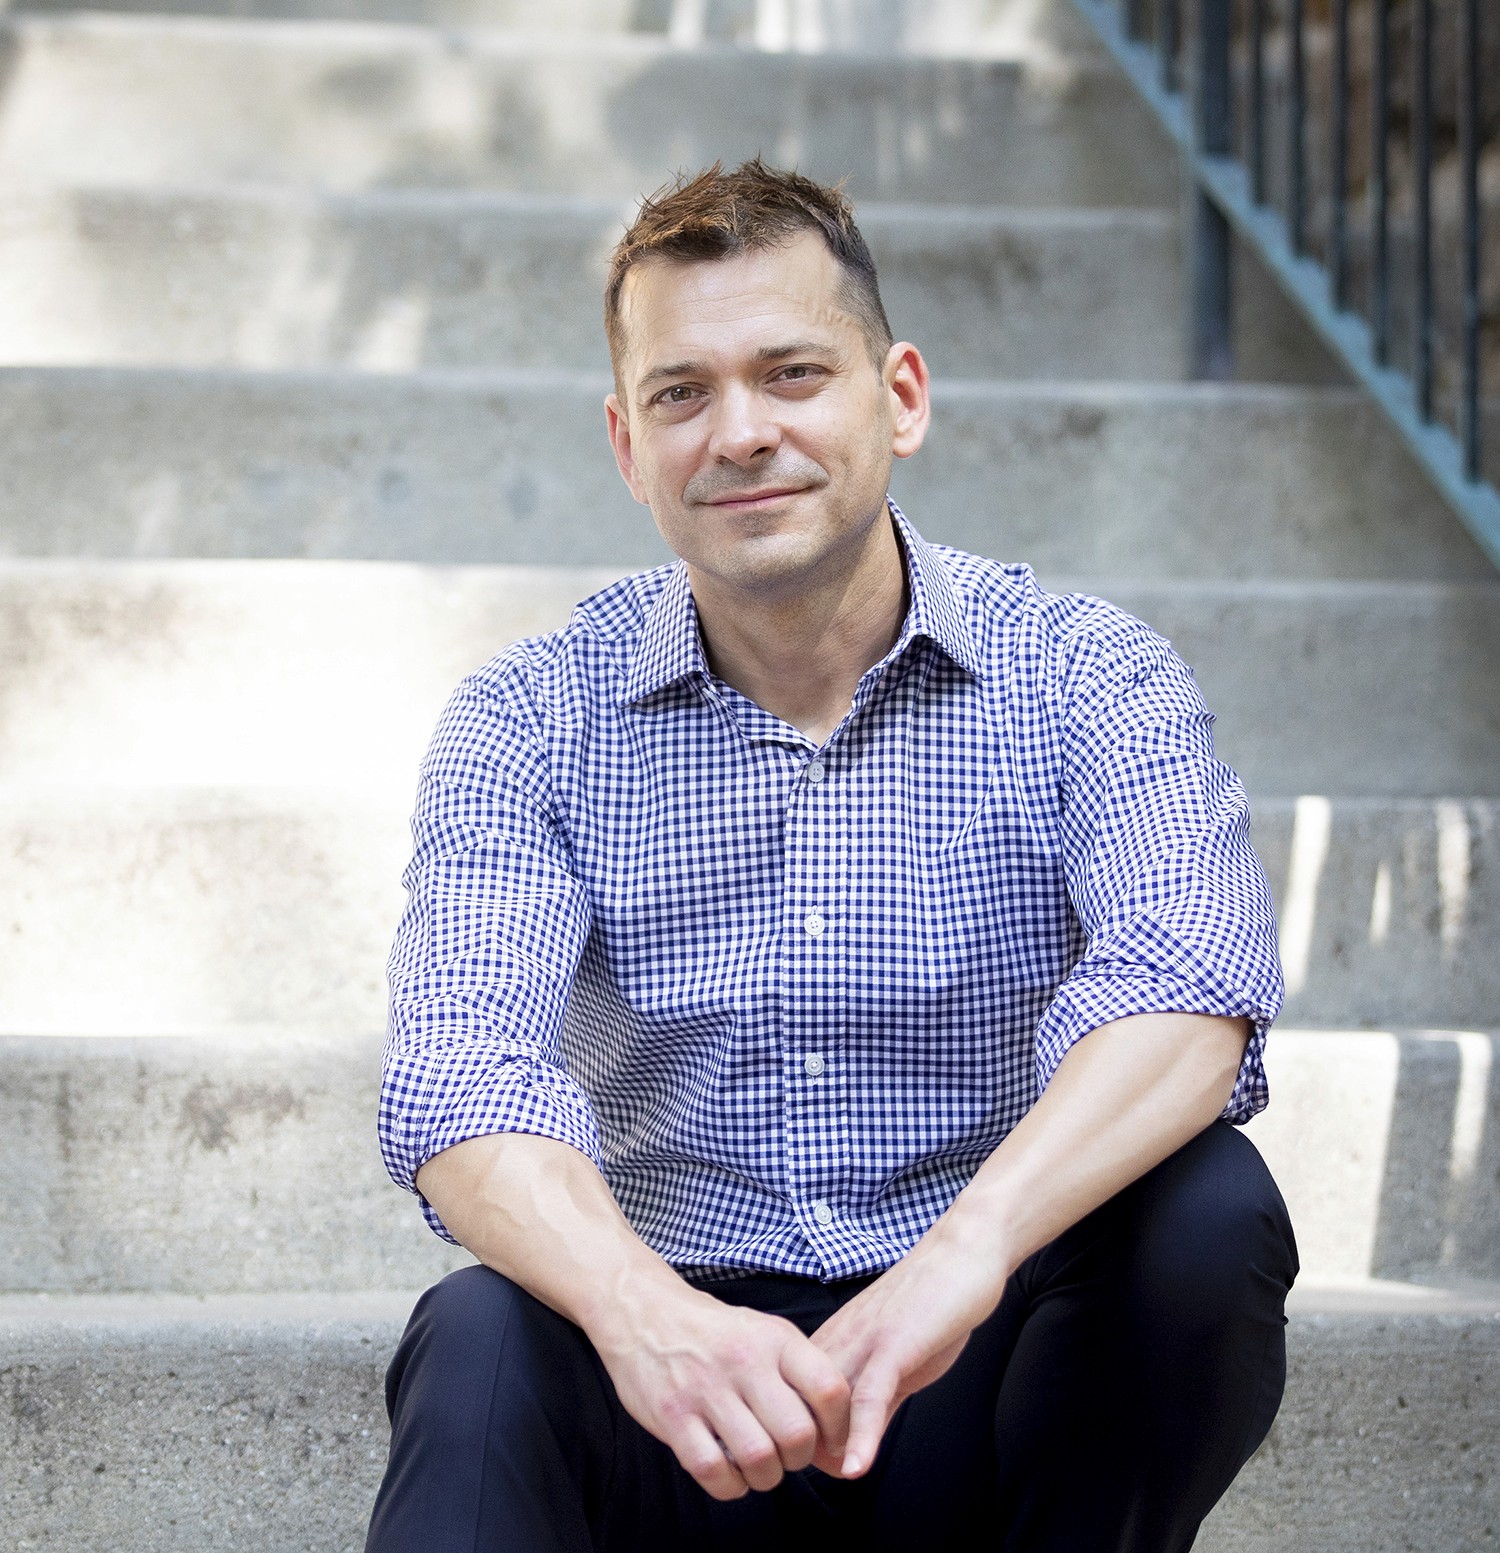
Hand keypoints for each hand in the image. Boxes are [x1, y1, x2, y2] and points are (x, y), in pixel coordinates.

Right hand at [589, 1278, 852, 1500]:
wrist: (644, 1310)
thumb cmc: (715, 1332)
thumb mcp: (764, 1332)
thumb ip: (800, 1375)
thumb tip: (839, 1437)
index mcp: (774, 1338)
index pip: (830, 1389)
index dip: (838, 1427)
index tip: (828, 1440)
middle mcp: (744, 1360)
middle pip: (797, 1434)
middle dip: (799, 1460)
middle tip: (788, 1456)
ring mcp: (705, 1388)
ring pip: (758, 1458)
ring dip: (766, 1476)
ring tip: (760, 1466)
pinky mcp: (672, 1415)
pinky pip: (713, 1470)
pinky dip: (729, 1486)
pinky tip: (730, 1474)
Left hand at [809, 1227, 1010, 1477]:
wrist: (962, 1253)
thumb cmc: (934, 1305)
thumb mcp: (899, 1361)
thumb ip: (876, 1403)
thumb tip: (854, 1449)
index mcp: (833, 1341)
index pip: (796, 1400)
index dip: (798, 1436)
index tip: (804, 1464)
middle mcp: (838, 1340)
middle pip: (802, 1406)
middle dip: (804, 1446)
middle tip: (814, 1475)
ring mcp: (864, 1342)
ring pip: (827, 1405)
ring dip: (825, 1448)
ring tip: (830, 1478)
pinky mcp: (894, 1345)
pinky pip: (869, 1397)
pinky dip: (862, 1436)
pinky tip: (857, 1468)